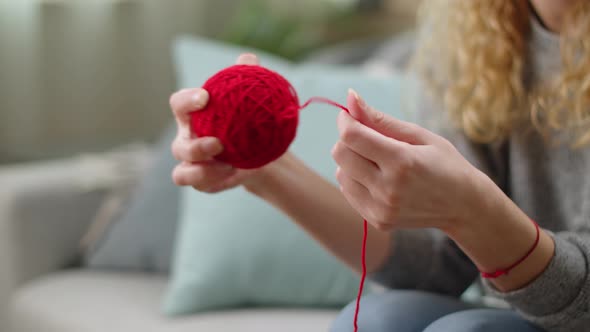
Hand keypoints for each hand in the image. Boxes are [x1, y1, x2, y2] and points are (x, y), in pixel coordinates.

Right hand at [170, 53, 272, 192]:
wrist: (262, 151)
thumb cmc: (250, 118)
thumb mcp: (253, 97)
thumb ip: (247, 76)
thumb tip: (249, 59)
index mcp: (192, 115)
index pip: (179, 104)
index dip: (187, 100)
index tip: (206, 96)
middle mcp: (186, 140)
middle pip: (178, 146)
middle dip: (196, 146)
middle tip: (218, 143)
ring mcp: (191, 164)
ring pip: (182, 171)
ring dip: (202, 170)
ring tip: (228, 165)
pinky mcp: (201, 180)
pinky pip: (198, 184)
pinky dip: (212, 181)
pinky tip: (233, 174)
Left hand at [332, 89, 485, 231]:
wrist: (465, 207)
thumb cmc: (445, 163)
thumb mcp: (420, 135)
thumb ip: (381, 119)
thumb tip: (350, 96)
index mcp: (402, 161)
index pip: (351, 136)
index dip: (345, 120)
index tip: (350, 115)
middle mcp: (388, 188)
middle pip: (340, 154)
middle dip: (348, 139)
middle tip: (368, 138)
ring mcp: (382, 208)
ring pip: (340, 173)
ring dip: (351, 161)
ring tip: (377, 161)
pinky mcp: (377, 220)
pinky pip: (348, 191)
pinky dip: (355, 179)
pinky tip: (377, 178)